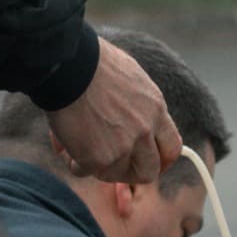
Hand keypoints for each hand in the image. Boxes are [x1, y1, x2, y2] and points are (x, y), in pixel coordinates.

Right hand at [46, 37, 181, 183]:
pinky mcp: (98, 158)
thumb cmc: (90, 62)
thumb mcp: (131, 78)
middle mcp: (144, 131)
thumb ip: (139, 106)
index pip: (171, 147)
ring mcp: (123, 147)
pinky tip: (64, 146)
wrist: (67, 62)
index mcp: (155, 109)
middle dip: (130, 172)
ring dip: (98, 166)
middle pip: (149, 171)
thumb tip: (135, 122)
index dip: (161, 160)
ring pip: (115, 175)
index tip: (149, 163)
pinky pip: (86, 172)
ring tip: (79, 148)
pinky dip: (74, 163)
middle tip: (112, 165)